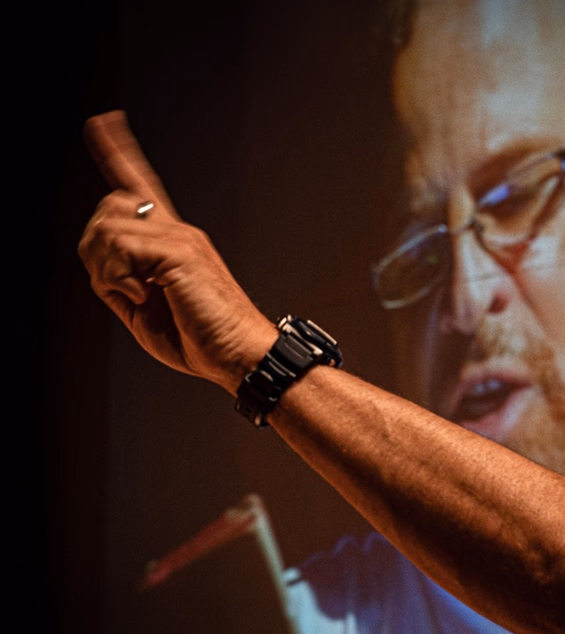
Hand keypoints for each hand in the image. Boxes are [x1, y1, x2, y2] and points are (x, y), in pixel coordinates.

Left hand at [78, 111, 275, 392]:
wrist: (242, 353)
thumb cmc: (204, 339)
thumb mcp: (144, 312)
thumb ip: (120, 283)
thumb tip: (101, 265)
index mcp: (173, 243)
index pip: (141, 186)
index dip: (118, 152)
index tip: (103, 121)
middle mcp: (178, 232)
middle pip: (109, 206)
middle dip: (94, 248)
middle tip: (119, 286)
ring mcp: (180, 239)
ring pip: (108, 225)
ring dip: (105, 267)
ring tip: (135, 294)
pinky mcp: (181, 252)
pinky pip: (122, 247)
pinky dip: (119, 277)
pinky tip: (144, 295)